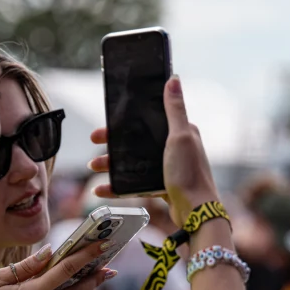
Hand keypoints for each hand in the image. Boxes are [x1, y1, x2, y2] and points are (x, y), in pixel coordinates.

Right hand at [89, 75, 218, 226]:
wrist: (195, 211)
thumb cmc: (189, 173)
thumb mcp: (180, 137)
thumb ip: (175, 110)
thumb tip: (174, 79)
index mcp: (181, 132)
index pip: (149, 120)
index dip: (126, 120)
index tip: (107, 122)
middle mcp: (175, 147)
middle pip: (138, 141)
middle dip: (114, 142)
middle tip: (94, 142)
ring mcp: (168, 167)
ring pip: (134, 162)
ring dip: (112, 164)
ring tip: (94, 167)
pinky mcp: (163, 186)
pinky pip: (135, 183)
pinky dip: (118, 186)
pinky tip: (101, 190)